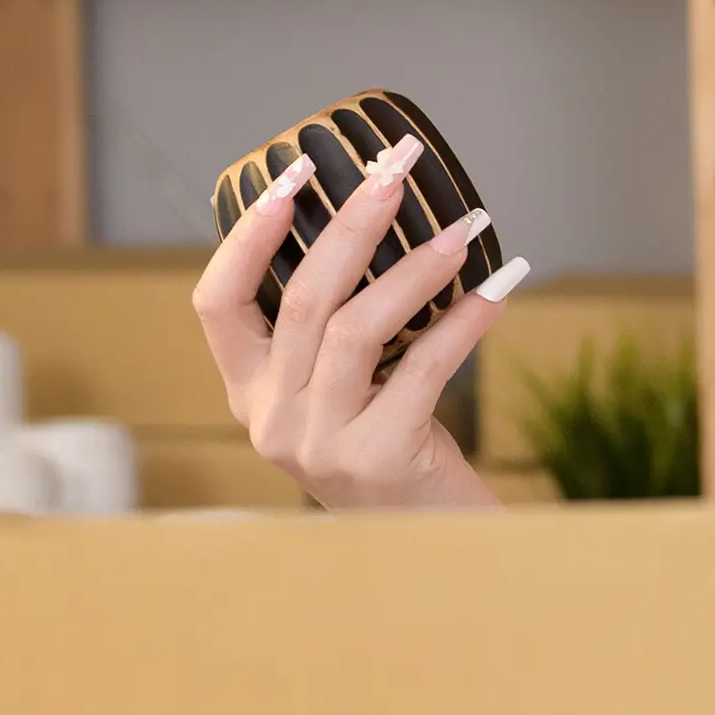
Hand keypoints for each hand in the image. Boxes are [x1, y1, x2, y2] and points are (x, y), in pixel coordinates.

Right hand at [191, 133, 530, 509]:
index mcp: (250, 392)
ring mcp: (320, 443)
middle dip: (350, 223)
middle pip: (301, 298)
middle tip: (396, 172)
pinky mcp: (378, 459)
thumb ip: (329, 329)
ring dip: (415, 268)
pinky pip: (424, 368)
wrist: (430, 542)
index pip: (216, 302)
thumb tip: (373, 215)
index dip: (248, 235)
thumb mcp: (336, 392)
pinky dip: (464, 320)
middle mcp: (272, 418)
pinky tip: (498, 286)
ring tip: (463, 229)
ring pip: (356, 329)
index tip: (292, 176)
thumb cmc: (389, 448)